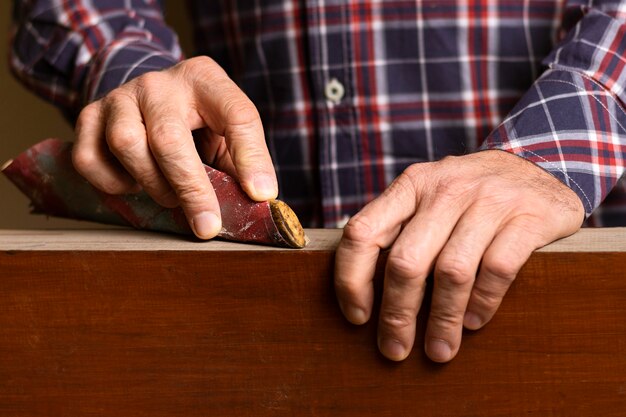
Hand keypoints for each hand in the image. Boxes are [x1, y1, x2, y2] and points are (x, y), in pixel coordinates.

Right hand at [73, 56, 276, 238]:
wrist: (153, 96)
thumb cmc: (198, 122)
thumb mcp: (227, 132)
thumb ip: (243, 161)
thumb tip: (260, 200)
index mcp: (206, 80)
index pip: (236, 114)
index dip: (251, 157)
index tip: (260, 194)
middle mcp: (159, 83)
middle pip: (169, 137)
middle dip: (190, 189)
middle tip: (207, 224)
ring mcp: (120, 96)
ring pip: (126, 145)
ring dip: (152, 184)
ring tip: (170, 196)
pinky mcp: (89, 115)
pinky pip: (89, 159)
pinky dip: (112, 184)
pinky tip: (134, 184)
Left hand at [334, 150, 583, 361]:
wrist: (537, 166)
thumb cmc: (469, 196)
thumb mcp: (429, 197)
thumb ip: (399, 229)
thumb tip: (362, 293)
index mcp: (411, 185)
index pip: (362, 232)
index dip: (351, 280)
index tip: (357, 316)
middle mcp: (445, 188)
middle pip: (406, 262)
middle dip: (397, 314)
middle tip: (395, 349)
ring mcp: (489, 200)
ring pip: (451, 271)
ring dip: (441, 320)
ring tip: (439, 349)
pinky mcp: (528, 217)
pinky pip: (497, 270)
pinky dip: (482, 303)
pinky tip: (473, 322)